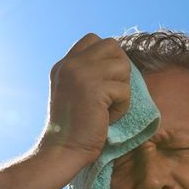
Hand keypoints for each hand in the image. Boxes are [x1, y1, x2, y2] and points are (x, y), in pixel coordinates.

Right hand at [34, 33, 131, 168]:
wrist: (63, 149)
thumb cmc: (74, 126)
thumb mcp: (74, 90)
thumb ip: (88, 72)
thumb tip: (119, 61)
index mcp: (64, 64)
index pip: (93, 39)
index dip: (107, 56)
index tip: (105, 80)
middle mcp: (71, 64)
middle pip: (112, 46)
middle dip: (120, 68)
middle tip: (112, 92)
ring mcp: (81, 74)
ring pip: (122, 66)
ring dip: (122, 90)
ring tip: (108, 107)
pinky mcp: (94, 88)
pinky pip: (125, 90)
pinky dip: (122, 107)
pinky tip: (106, 118)